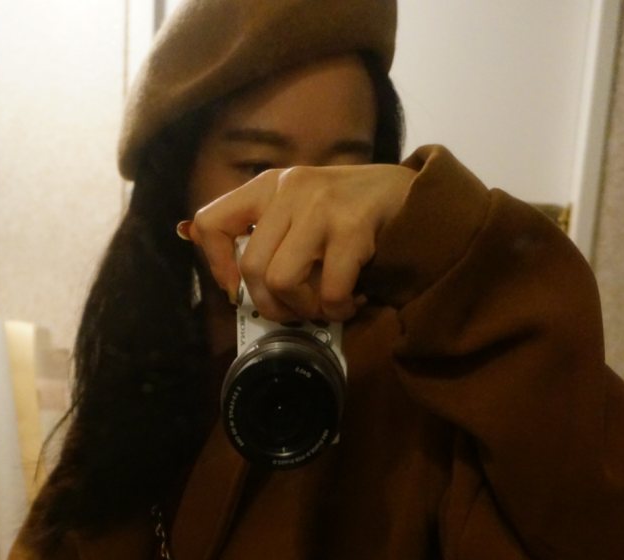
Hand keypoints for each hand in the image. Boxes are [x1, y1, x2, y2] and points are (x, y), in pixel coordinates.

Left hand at [186, 163, 414, 322]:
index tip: (236, 288)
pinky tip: (353, 300)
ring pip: (282, 282)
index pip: (211, 222)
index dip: (217, 265)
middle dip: (274, 305)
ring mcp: (321, 206)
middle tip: (299, 309)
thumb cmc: (352, 212)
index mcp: (268, 186)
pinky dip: (339, 309)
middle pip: (252, 268)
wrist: (412, 195)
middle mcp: (289, 189)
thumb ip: (270, 236)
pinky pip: (328, 291)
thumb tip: (237, 288)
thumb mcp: (301, 211)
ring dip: (306, 308)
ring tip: (327, 303)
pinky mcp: (352, 227)